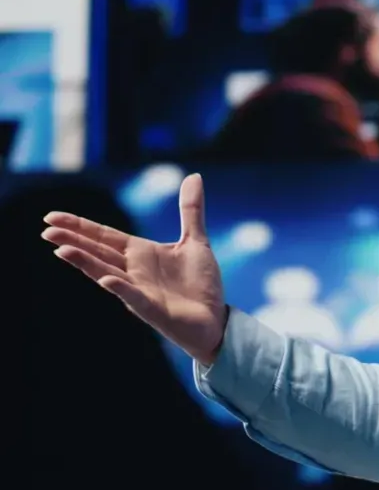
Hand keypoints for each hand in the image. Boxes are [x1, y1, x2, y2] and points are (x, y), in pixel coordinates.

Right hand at [40, 174, 227, 365]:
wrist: (214, 319)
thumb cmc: (200, 283)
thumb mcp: (196, 240)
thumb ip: (190, 210)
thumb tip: (194, 176)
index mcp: (140, 253)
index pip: (104, 236)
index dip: (80, 226)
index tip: (51, 217)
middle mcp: (134, 270)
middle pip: (98, 252)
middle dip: (73, 240)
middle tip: (46, 229)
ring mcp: (140, 290)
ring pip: (106, 273)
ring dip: (85, 262)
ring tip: (61, 249)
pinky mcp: (153, 308)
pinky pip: (134, 297)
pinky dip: (120, 288)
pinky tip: (106, 280)